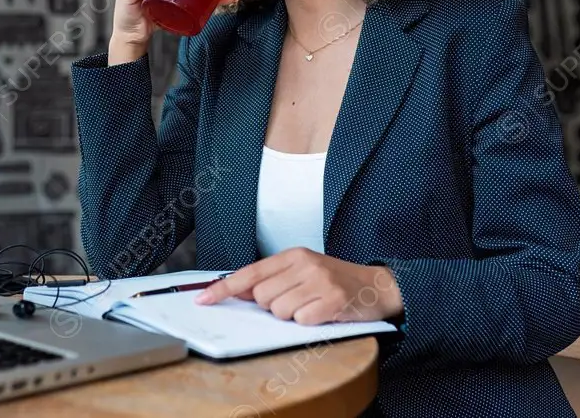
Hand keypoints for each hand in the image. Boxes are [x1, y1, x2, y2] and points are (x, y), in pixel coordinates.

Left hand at [193, 247, 403, 325]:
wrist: (377, 285)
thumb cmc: (335, 280)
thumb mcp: (303, 271)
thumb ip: (273, 278)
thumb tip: (239, 291)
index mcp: (293, 256)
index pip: (249, 273)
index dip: (223, 288)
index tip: (203, 299)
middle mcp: (304, 265)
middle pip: (262, 297)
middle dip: (273, 307)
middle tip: (296, 301)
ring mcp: (318, 282)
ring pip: (279, 311)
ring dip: (291, 316)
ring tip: (311, 306)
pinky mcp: (332, 301)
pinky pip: (301, 321)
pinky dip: (309, 323)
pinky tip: (322, 313)